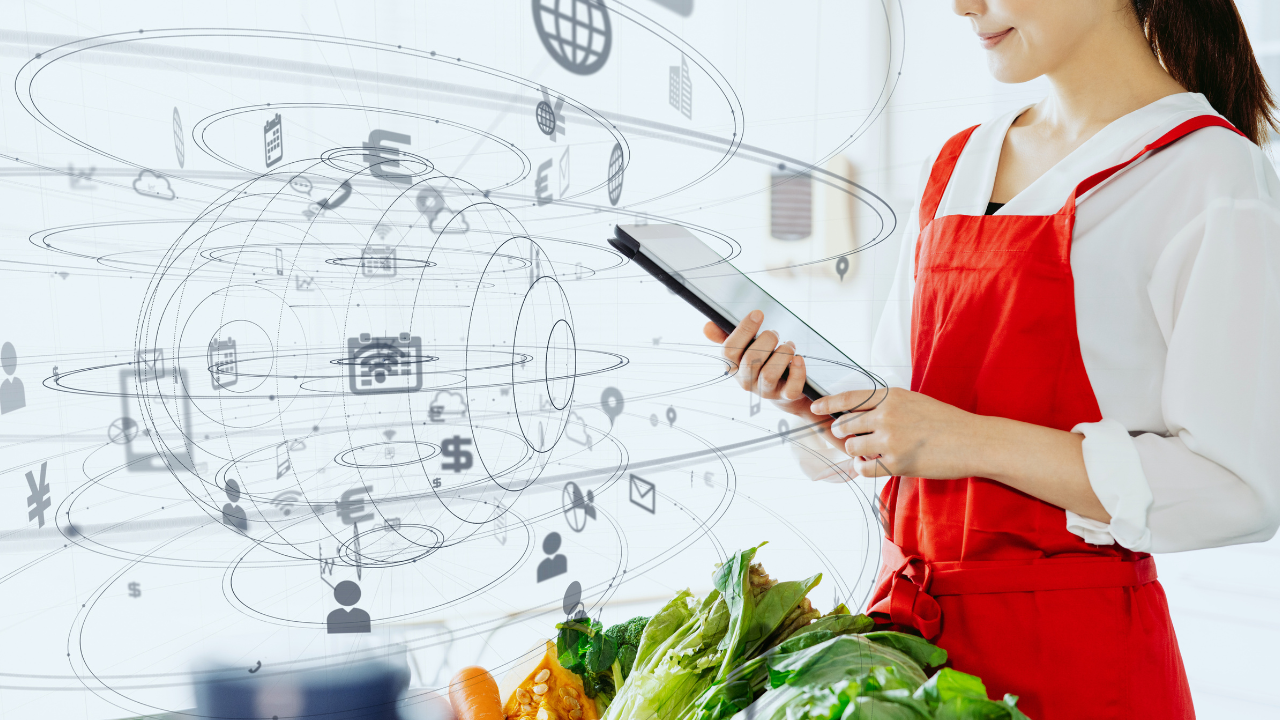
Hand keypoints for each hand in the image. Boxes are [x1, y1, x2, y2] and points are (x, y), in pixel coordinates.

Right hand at [703, 310, 814, 420]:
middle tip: (776, 333)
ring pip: (769, 373)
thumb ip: (725, 336)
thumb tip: (707, 326)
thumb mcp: (742, 348)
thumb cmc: (760, 361)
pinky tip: (799, 358)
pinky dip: (798, 371)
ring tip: (789, 345)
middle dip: (768, 339)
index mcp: (732, 367)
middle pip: (751, 359)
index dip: (744, 329)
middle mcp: (746, 381)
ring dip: (783, 353)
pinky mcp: (785, 396)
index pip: (729, 350)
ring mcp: (765, 391)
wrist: (781, 388)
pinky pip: (791, 388)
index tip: (758, 313)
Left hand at [812, 387, 983, 479]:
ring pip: (851, 446)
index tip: (814, 409)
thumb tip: (858, 416)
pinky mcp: (897, 462)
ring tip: (868, 451)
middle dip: (843, 433)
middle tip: (849, 437)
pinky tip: (871, 463)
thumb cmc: (945, 422)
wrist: (973, 441)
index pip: (849, 398)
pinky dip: (862, 467)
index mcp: (891, 396)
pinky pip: (863, 467)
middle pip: (845, 424)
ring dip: (855, 451)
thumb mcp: (914, 402)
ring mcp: (891, 439)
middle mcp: (887, 415)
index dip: (828, 404)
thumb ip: (887, 406)